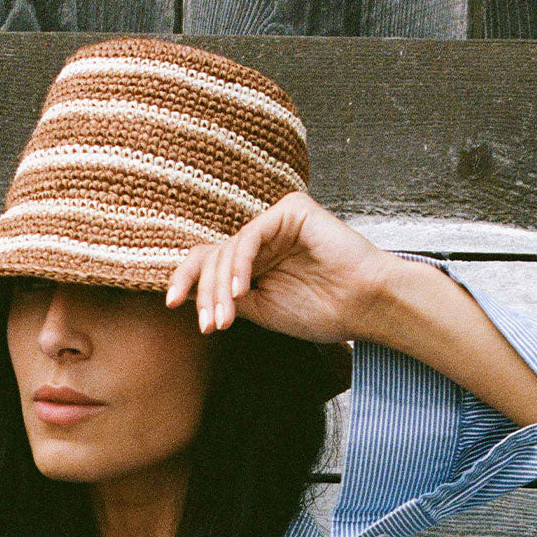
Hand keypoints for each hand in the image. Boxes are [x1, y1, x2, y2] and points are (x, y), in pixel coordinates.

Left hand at [164, 190, 396, 342]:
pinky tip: (243, 292)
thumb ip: (225, 296)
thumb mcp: (260, 310)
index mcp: (253, 261)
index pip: (207, 263)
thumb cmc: (320, 311)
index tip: (171, 305)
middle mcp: (261, 238)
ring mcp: (275, 222)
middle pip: (212, 257)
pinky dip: (240, 264)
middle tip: (210, 325)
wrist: (366, 306)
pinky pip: (250, 235)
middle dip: (205, 294)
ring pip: (228, 250)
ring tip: (226, 317)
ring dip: (222, 288)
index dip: (185, 281)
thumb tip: (183, 294)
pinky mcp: (291, 210)